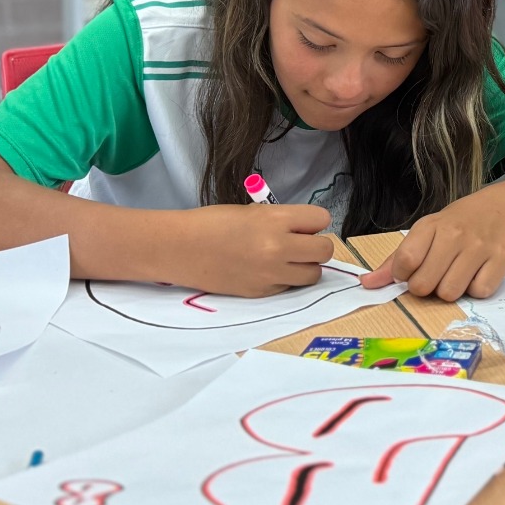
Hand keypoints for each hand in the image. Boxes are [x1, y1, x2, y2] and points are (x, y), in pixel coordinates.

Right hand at [174, 204, 333, 296]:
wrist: (180, 248)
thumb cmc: (213, 222)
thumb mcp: (254, 211)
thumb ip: (283, 220)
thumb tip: (304, 230)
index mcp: (276, 220)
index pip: (322, 220)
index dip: (314, 222)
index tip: (303, 225)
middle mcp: (278, 248)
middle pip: (324, 251)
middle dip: (316, 246)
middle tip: (300, 244)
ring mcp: (270, 274)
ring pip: (313, 274)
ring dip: (305, 266)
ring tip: (287, 260)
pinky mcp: (260, 293)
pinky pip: (288, 287)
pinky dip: (285, 280)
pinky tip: (267, 271)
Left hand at [361, 188, 504, 300]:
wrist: (504, 206)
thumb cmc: (460, 222)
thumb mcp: (427, 231)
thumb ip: (397, 259)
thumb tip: (367, 284)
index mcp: (431, 225)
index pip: (405, 261)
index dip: (404, 275)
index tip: (413, 270)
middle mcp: (455, 234)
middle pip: (424, 285)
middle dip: (427, 286)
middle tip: (437, 274)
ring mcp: (479, 246)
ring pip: (450, 293)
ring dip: (451, 290)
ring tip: (457, 274)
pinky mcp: (501, 259)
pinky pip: (479, 292)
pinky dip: (477, 289)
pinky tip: (478, 273)